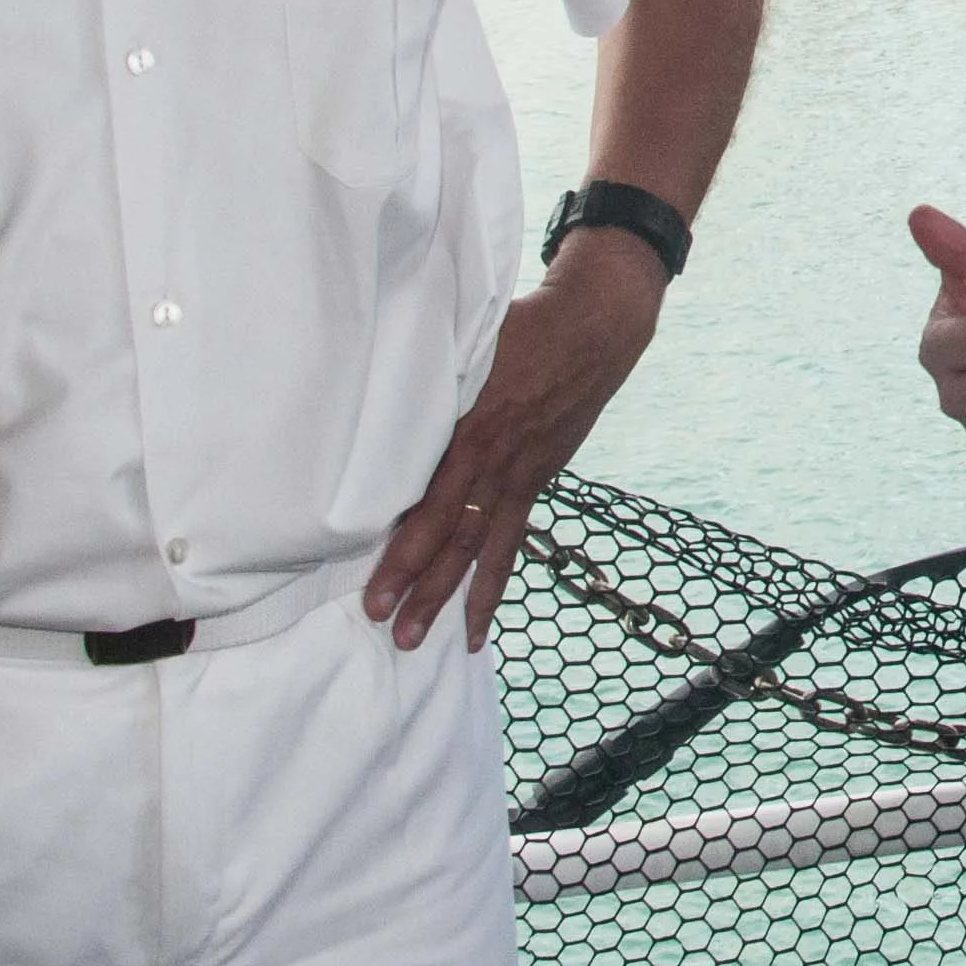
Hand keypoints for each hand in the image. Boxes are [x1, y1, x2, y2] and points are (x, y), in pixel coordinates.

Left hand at [367, 230, 662, 651]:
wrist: (594, 327)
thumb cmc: (520, 325)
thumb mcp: (469, 343)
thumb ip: (429, 379)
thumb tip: (371, 398)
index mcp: (473, 429)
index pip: (432, 507)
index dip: (404, 553)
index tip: (374, 593)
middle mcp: (496, 462)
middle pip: (454, 539)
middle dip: (420, 588)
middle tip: (388, 632)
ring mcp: (521, 474)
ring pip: (482, 548)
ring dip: (454, 596)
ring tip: (429, 640)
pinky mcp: (537, 477)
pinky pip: (512, 540)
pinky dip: (495, 580)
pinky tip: (480, 621)